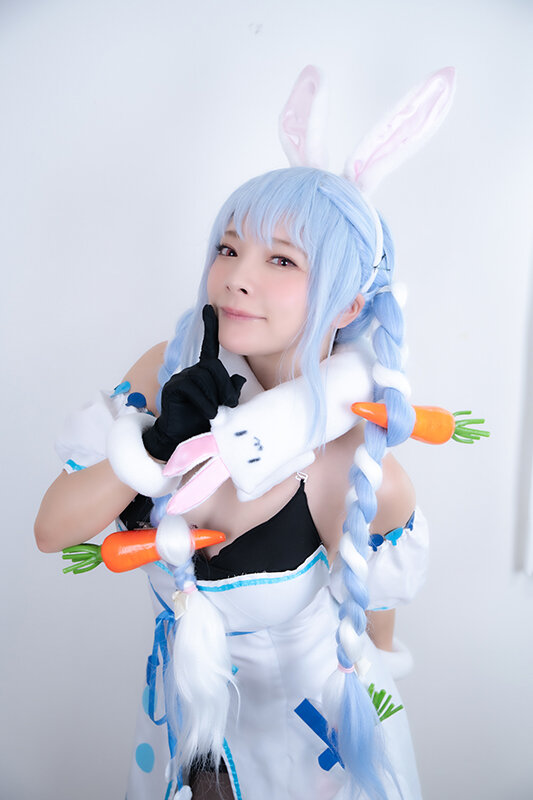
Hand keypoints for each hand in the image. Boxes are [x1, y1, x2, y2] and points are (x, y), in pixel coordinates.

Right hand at [142, 305, 245, 460]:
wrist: (181, 440)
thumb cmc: (202, 423)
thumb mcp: (223, 407)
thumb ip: (230, 392)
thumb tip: (238, 380)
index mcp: (205, 372)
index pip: (209, 346)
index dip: (209, 326)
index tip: (209, 308)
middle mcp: (192, 371)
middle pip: (214, 367)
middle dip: (224, 387)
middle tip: (228, 406)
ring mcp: (181, 378)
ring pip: (205, 377)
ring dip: (215, 397)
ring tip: (216, 414)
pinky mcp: (173, 387)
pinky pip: (193, 388)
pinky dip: (205, 403)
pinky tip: (208, 414)